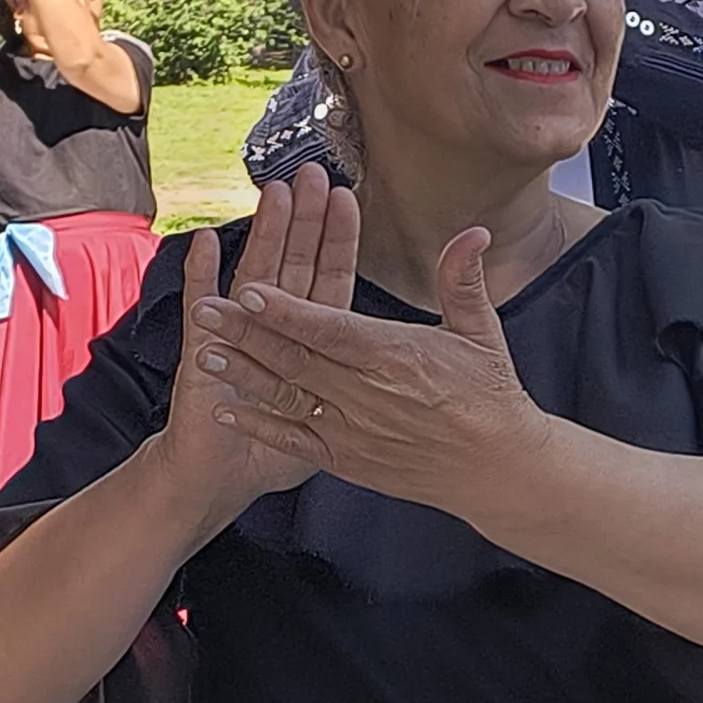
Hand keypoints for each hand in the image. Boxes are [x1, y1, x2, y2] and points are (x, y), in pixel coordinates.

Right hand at [150, 165, 360, 518]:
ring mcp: (237, 341)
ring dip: (262, 236)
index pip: (327, 280)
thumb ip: (385, 372)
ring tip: (272, 194)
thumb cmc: (286, 448)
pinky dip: (202, 277)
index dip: (334, 241)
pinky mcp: (204, 358)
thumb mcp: (352, 412)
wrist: (222, 480)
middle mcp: (274, 334)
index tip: (344, 197)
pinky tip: (206, 242)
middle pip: (291, 267)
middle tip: (309, 175)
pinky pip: (201, 311)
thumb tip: (407, 364)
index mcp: (311, 345)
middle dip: (301, 222)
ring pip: (254, 277)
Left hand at [191, 224, 548, 518]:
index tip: (249, 291)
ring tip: (205, 352)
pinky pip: (293, 440)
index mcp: (395, 357)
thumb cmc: (490, 397)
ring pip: (286, 398)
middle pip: (294, 359)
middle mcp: (366, 396)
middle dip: (245, 334)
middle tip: (205, 311)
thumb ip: (463, 279)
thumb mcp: (481, 333)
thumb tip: (473, 232)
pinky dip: (258, 424)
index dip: (286, 311)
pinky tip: (227, 408)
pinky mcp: (346, 459)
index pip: (329, 329)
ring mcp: (351, 431)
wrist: (497, 470)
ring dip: (243, 375)